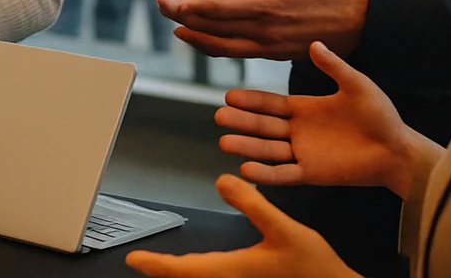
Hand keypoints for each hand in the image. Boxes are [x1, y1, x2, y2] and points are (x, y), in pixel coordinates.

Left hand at [125, 175, 357, 277]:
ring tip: (165, 265)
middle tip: (143, 262)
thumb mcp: (285, 230)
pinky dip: (200, 275)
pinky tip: (203, 269)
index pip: (182, 270)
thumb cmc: (316, 270)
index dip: (156, 265)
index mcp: (234, 271)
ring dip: (181, 274)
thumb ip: (253, 205)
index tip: (134, 259)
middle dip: (164, 271)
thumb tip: (224, 181)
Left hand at [160, 0, 369, 58]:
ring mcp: (268, 46)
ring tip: (176, 28)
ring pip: (224, 47)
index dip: (196, 7)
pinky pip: (237, 53)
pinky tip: (203, 39)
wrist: (358, 22)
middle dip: (187, 20)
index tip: (174, 1)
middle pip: (217, 30)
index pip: (224, 9)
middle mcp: (265, 31)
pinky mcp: (272, 53)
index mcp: (269, 6)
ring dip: (198, 38)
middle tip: (161, 9)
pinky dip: (216, 47)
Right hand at [216, 41, 436, 196]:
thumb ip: (333, 66)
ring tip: (224, 142)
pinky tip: (246, 170)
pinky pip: (284, 174)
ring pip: (268, 150)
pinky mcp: (312, 174)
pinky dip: (266, 174)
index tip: (228, 95)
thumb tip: (314, 42)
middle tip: (219, 116)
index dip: (251, 100)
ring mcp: (303, 153)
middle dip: (241, 121)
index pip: (270, 103)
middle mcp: (299, 131)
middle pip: (263, 126)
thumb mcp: (356, 85)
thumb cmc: (381, 116)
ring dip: (247, 147)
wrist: (398, 149)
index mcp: (306, 109)